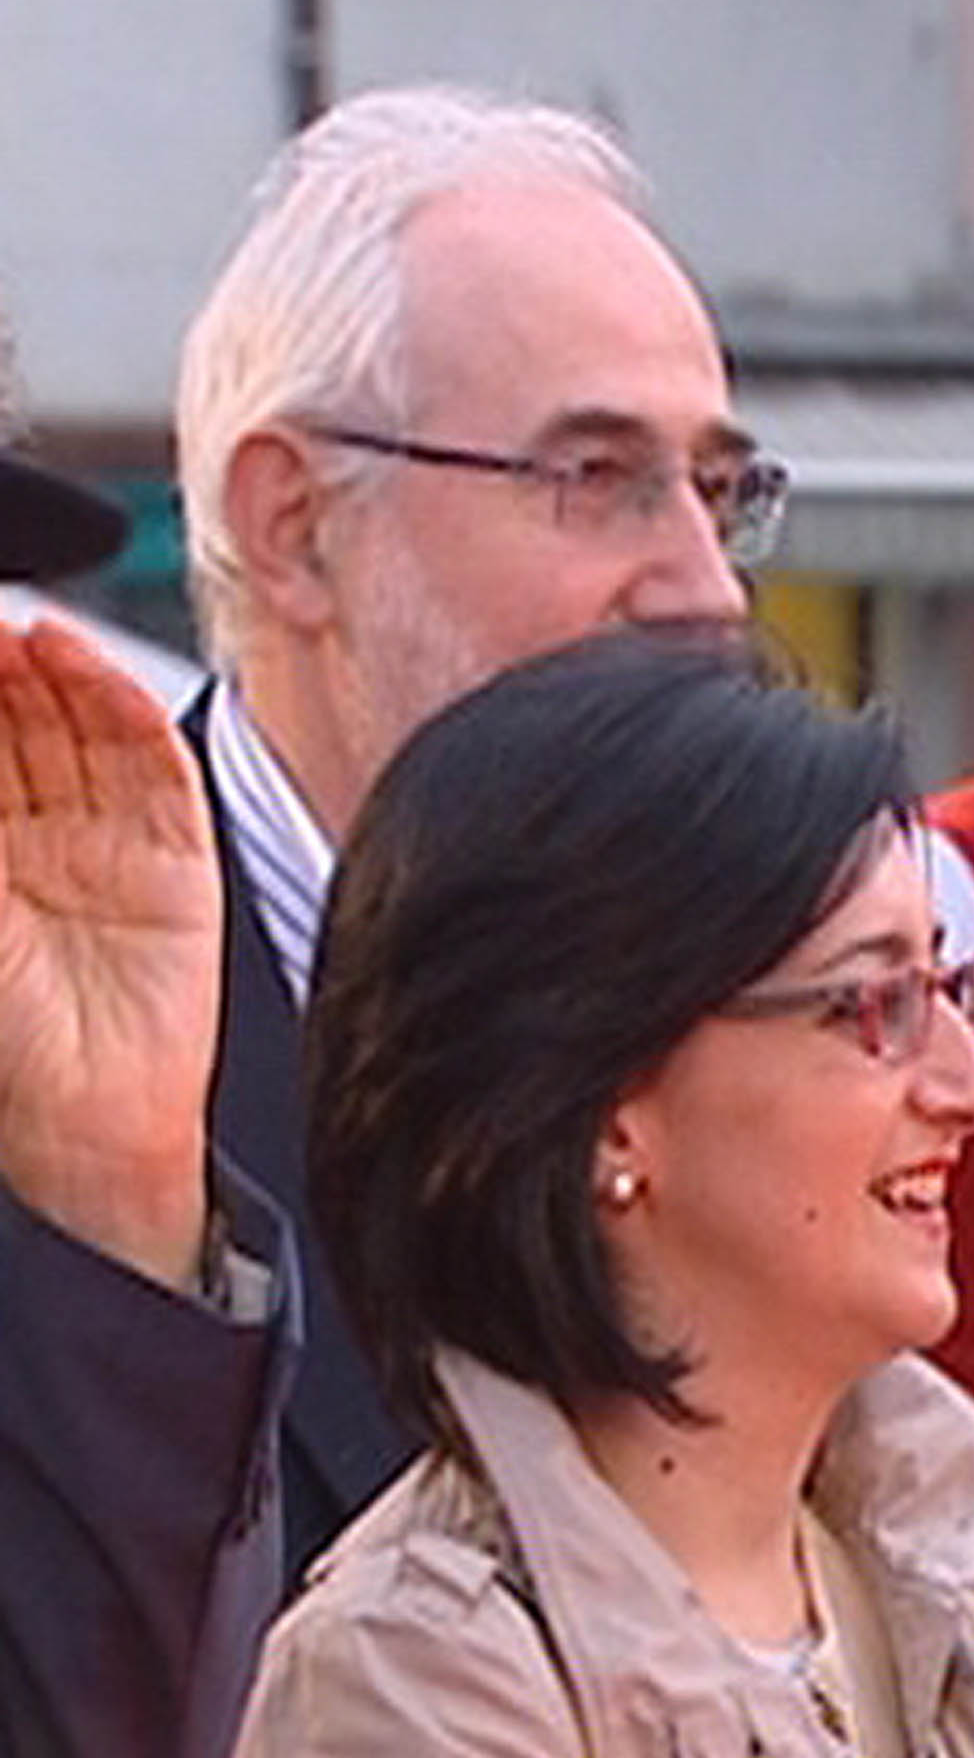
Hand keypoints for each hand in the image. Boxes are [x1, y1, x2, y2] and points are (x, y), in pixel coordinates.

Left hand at [0, 620, 219, 1285]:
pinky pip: (155, 770)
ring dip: (56, 672)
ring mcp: (107, 846)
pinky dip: (126, 712)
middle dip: (1, 667)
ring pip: (83, 731)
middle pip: (20, 720)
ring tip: (25, 630)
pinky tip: (87, 669)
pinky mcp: (173, 862)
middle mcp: (36, 837)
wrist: (82, 1127)